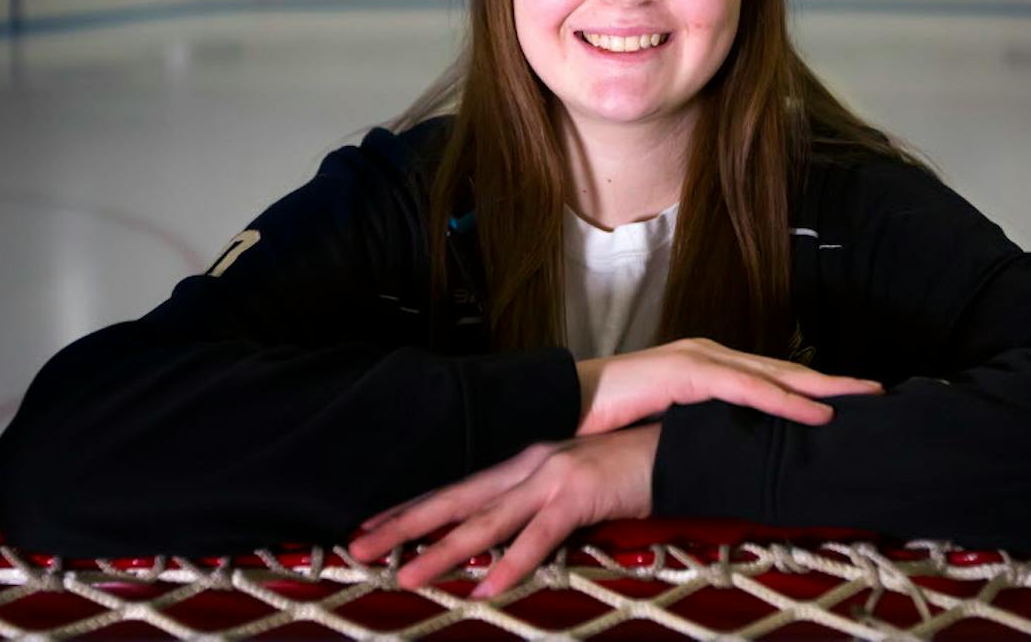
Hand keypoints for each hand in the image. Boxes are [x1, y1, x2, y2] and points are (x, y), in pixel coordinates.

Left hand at [347, 424, 660, 597]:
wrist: (672, 445)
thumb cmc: (624, 471)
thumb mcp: (570, 489)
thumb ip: (536, 510)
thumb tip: (502, 543)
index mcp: (523, 462)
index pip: (457, 488)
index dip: (413, 507)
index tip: (371, 525)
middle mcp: (529, 465)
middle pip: (456, 499)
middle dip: (405, 523)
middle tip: (358, 547)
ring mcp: (552, 477)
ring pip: (487, 520)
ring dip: (443, 549)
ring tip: (406, 574)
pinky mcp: (579, 494)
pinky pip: (539, 536)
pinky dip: (512, 562)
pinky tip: (488, 586)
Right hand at [575, 337, 882, 435]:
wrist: (564, 401)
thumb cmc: (609, 416)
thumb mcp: (665, 421)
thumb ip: (697, 424)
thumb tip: (727, 445)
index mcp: (705, 364)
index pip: (769, 376)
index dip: (810, 387)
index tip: (848, 399)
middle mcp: (708, 353)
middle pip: (783, 369)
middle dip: (831, 382)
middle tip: (874, 391)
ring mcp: (699, 359)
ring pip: (774, 375)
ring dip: (821, 388)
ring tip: (860, 398)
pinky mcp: (688, 373)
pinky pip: (746, 389)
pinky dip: (784, 401)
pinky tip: (813, 412)